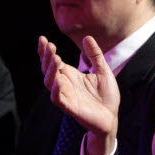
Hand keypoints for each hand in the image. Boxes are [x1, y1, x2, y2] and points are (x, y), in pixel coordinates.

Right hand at [39, 35, 119, 154]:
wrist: (112, 116)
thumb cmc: (106, 95)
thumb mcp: (103, 71)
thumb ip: (95, 56)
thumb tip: (87, 37)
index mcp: (71, 75)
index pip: (53, 61)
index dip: (46, 51)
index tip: (43, 39)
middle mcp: (65, 84)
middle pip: (48, 70)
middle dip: (46, 58)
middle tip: (50, 46)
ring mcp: (66, 95)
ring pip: (50, 83)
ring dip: (51, 71)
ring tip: (55, 58)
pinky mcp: (70, 107)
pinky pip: (58, 99)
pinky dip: (56, 91)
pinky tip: (58, 82)